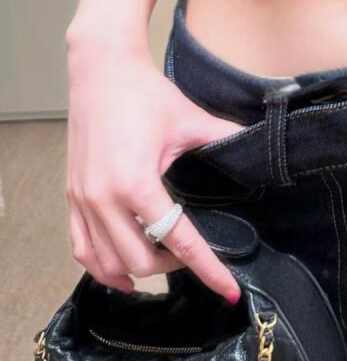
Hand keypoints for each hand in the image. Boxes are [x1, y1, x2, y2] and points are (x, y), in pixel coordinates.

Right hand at [65, 42, 245, 301]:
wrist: (102, 71)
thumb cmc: (144, 93)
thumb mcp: (190, 119)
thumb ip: (224, 137)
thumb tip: (259, 145)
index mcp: (137, 184)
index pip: (177, 240)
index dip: (206, 268)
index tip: (227, 289)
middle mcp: (105, 199)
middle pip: (140, 260)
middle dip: (172, 267)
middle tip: (195, 260)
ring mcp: (84, 201)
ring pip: (105, 263)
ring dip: (135, 272)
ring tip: (162, 267)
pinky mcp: (72, 197)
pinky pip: (81, 248)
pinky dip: (100, 266)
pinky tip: (120, 270)